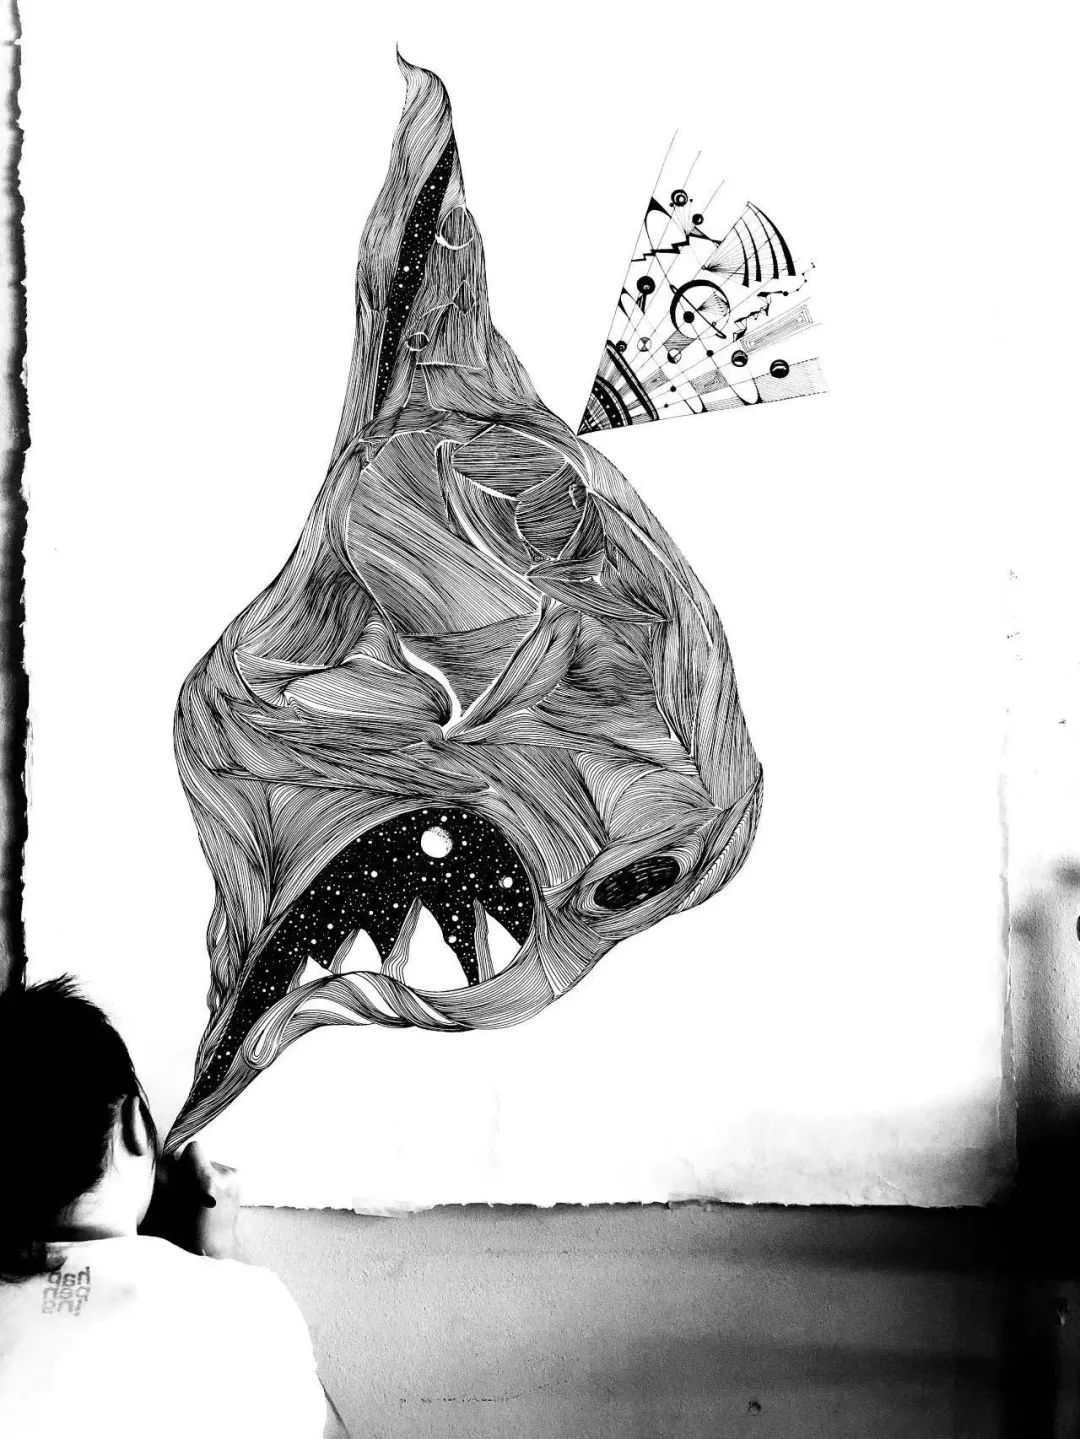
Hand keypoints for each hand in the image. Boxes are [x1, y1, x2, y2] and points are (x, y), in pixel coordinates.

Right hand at [141, 1141, 239, 1258]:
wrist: (213, 1245)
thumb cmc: (188, 1229)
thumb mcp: (173, 1203)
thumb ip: (172, 1176)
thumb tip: (169, 1156)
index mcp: (208, 1181)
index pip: (195, 1148)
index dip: (184, 1159)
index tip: (181, 1171)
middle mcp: (226, 1176)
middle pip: (204, 1155)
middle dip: (194, 1168)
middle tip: (190, 1190)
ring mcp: (236, 1179)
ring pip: (212, 1164)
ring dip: (204, 1174)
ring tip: (201, 1197)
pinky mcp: (240, 1182)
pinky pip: (221, 1171)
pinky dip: (214, 1179)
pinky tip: (211, 1198)